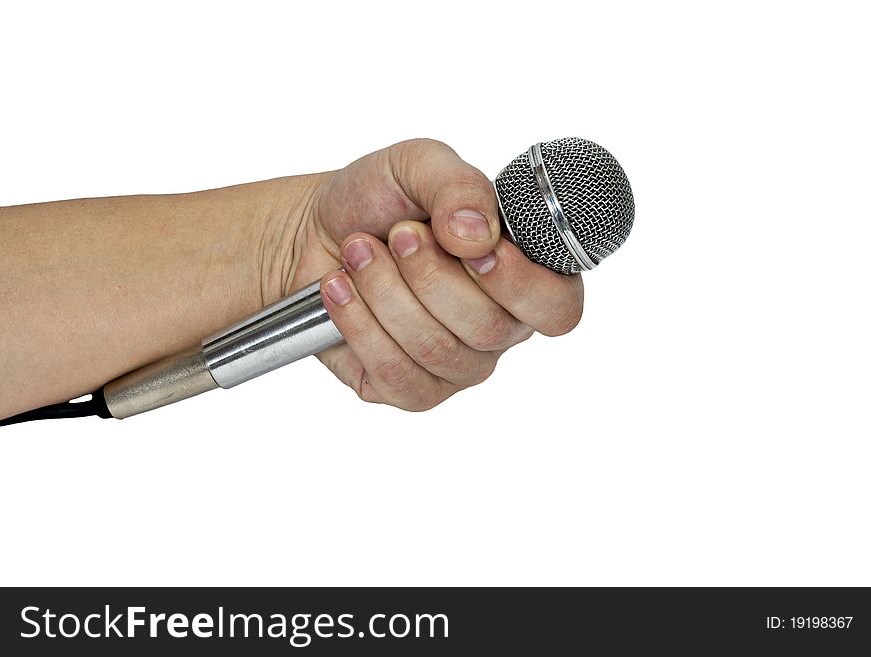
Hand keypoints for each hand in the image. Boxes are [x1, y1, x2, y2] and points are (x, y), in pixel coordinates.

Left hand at [283, 139, 583, 410]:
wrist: (313, 229)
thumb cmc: (379, 199)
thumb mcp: (419, 165)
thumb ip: (459, 186)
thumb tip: (478, 234)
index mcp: (523, 274)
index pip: (557, 307)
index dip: (521, 285)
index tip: (475, 250)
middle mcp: (499, 327)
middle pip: (488, 328)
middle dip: (430, 274)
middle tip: (398, 234)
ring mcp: (456, 364)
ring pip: (437, 350)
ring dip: (386, 291)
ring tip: (359, 250)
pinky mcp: (409, 389)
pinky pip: (396, 374)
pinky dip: (359, 324)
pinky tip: (341, 289)